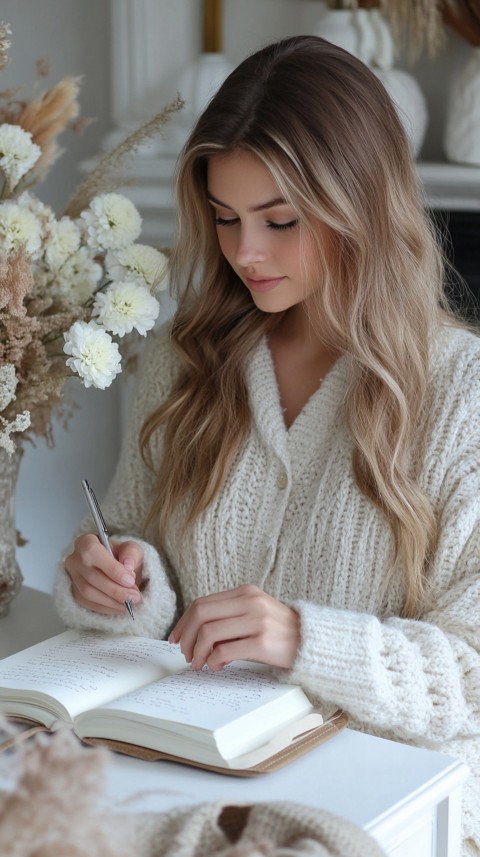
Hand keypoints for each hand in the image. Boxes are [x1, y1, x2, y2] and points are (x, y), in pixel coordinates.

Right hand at [64, 533, 143, 615]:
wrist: (116, 570)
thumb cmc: (122, 557)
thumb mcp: (132, 549)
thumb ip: (131, 553)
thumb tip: (128, 565)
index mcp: (86, 542)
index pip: (94, 554)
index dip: (112, 569)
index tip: (130, 581)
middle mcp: (75, 559)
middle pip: (91, 577)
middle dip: (115, 590)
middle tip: (135, 597)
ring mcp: (73, 578)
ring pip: (88, 593)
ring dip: (111, 601)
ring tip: (130, 604)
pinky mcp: (74, 593)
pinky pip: (87, 604)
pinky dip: (106, 608)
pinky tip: (120, 608)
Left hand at [169, 584, 299, 670]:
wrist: (312, 642)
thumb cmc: (279, 632)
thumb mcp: (255, 613)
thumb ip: (229, 616)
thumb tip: (194, 633)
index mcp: (245, 593)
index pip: (201, 603)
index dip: (183, 622)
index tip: (175, 638)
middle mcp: (250, 602)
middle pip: (201, 615)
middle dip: (186, 637)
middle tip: (185, 654)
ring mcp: (257, 621)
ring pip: (209, 633)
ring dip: (197, 652)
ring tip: (199, 664)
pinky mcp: (262, 641)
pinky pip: (225, 651)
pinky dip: (214, 661)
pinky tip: (218, 666)